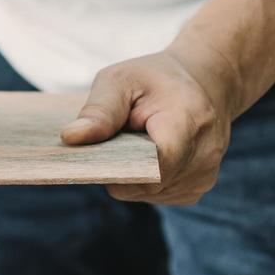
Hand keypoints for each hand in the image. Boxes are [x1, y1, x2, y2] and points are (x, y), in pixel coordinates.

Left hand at [60, 38, 242, 205]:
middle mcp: (204, 154)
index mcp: (189, 121)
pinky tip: (146, 155)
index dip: (120, 165)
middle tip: (114, 139)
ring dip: (132, 174)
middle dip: (121, 167)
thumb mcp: (120, 80)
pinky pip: (156, 195)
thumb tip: (70, 138)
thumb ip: (98, 110)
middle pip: (147, 183)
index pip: (154, 165)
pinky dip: (143, 180)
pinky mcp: (196, 189)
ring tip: (135, 142)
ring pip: (147, 193)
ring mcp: (203, 176)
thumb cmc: (155, 79)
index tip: (99, 151)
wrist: (204, 82)